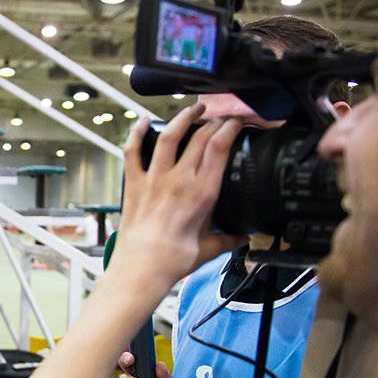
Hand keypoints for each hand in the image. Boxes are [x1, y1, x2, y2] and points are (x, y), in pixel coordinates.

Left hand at [115, 103, 244, 287]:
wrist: (140, 269)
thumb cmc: (174, 260)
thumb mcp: (211, 249)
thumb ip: (231, 239)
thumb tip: (245, 237)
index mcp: (203, 192)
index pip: (221, 146)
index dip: (232, 126)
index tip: (241, 121)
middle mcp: (179, 180)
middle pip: (200, 136)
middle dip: (216, 120)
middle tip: (224, 116)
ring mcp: (154, 179)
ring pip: (169, 135)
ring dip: (183, 117)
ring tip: (195, 108)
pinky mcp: (134, 184)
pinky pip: (133, 151)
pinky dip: (137, 132)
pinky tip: (144, 120)